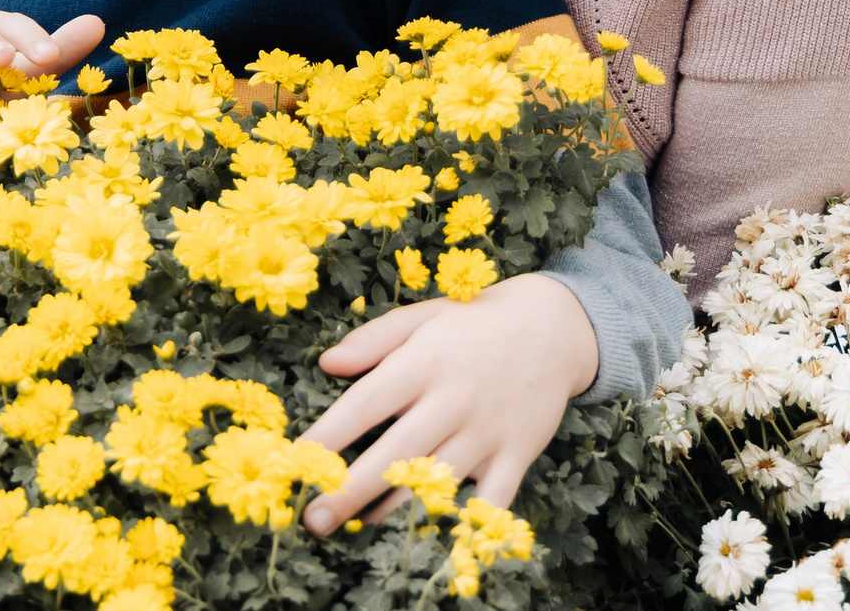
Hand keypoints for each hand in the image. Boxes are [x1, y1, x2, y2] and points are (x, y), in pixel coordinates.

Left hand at [296, 273, 597, 531]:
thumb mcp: (421, 317)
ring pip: (433, 483)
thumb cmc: (471, 324)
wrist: (553, 330)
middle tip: (314, 518)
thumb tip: (325, 364)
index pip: (364, 405)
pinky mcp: (516, 456)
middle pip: (393, 455)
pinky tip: (428, 532)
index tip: (296, 462)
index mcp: (423, 362)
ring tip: (356, 524)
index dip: (328, 437)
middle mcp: (453, 400)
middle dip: (349, 490)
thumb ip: (372, 340)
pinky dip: (464, 522)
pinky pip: (489, 501)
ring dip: (392, 509)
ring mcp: (486, 432)